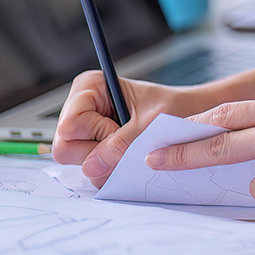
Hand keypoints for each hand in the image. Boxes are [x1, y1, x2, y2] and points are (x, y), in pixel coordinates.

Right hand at [50, 71, 207, 185]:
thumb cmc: (171, 109)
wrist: (190, 115)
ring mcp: (84, 128)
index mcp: (88, 87)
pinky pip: (90, 168)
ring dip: (105, 161)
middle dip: (96, 152)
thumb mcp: (148, 124)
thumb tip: (92, 167)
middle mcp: (80, 106)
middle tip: (125, 140)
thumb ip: (120, 144)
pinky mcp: (93, 145)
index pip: (69, 126)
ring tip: (129, 144)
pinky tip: (126, 152)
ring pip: (75, 160)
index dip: (94, 134)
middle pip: (65, 147)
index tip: (120, 127)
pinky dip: (109, 167)